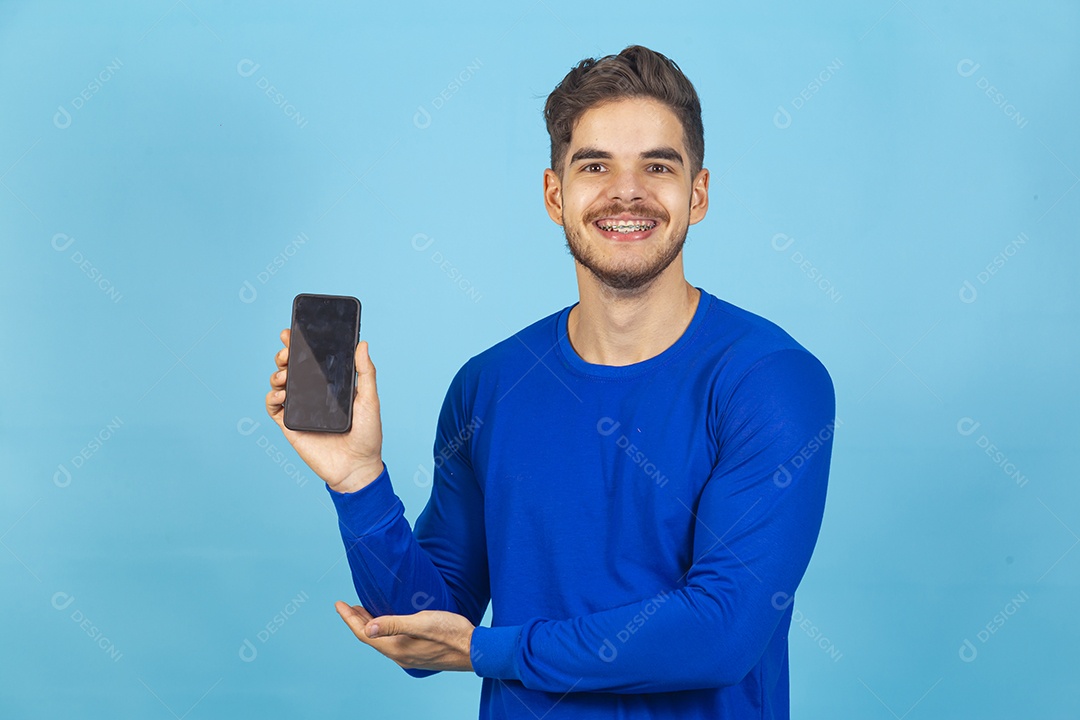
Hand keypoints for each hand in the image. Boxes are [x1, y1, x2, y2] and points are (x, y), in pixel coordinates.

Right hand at [266, 328, 383, 492]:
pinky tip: (281, 394)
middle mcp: (313, 394)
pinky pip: (273, 407)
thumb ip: (366, 372)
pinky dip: (272, 397)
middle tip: (287, 351)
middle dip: (285, 354)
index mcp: (330, 385)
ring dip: (277, 373)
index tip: (293, 332)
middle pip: (292, 367)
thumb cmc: (367, 435)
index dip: (300, 345)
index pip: (312, 360)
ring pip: (280, 383)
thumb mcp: (369, 400)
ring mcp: (300, 409)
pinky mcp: (290, 425)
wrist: (356, 467)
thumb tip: (362, 343)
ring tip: (285, 373)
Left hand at [335, 602, 476, 672]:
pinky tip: (389, 622)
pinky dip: (384, 630)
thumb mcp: (422, 623)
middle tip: (347, 605)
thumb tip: (369, 628)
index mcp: (396, 648)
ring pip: (381, 640)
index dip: (349, 618)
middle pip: (371, 637)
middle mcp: (399, 655)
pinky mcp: (418, 654)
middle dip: (357, 620)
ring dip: (371, 624)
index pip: (364, 633)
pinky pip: (392, 642)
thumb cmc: (452, 633)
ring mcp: (409, 656)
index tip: (339, 603)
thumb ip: (395, 624)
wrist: (476, 650)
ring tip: (363, 611)